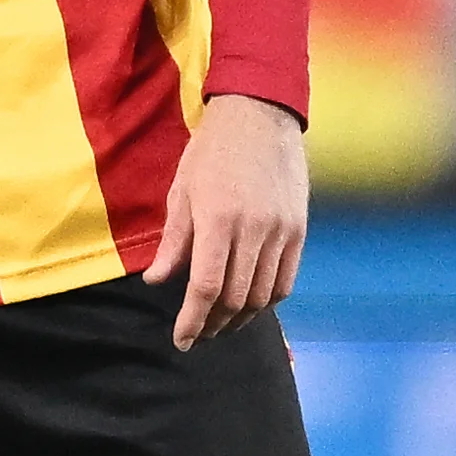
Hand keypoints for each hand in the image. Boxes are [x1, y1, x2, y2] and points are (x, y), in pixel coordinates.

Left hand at [143, 96, 308, 351]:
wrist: (260, 115)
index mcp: (218, 219)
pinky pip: (286, 280)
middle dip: (214, 324)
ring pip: (263, 296)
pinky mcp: (299, 229)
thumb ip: (173, 241)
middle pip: (236, 298)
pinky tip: (250, 306)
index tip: (182, 340)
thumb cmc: (212, 151)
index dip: (193, 320)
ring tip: (222, 325)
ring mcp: (281, 230)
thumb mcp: (182, 191)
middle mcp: (253, 229)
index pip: (207, 287)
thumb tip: (156, 281)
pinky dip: (267, 301)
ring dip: (241, 319)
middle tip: (198, 334)